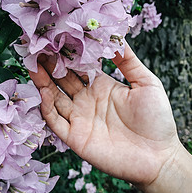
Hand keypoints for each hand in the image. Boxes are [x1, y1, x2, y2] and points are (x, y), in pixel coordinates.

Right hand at [30, 45, 181, 186]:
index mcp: (101, 85)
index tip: (55, 38)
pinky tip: (44, 93)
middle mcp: (86, 100)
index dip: (66, 54)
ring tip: (33, 65)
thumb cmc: (156, 119)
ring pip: (54, 98)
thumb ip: (128, 61)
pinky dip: (47, 108)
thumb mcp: (146, 83)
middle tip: (37, 48)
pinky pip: (56, 121)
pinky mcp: (76, 137)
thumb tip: (116, 36)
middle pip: (61, 80)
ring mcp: (79, 119)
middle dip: (49, 65)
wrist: (158, 157)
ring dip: (43, 82)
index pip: (78, 67)